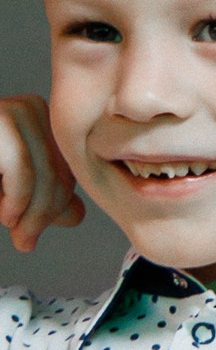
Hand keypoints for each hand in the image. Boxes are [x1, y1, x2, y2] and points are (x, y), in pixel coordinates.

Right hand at [0, 97, 82, 254]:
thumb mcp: (5, 190)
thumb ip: (39, 200)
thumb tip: (76, 215)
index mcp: (39, 121)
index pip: (69, 169)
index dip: (56, 208)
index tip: (31, 235)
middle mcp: (30, 107)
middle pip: (61, 171)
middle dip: (45, 215)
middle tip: (24, 242)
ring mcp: (11, 110)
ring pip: (46, 174)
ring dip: (32, 213)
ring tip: (10, 226)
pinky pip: (22, 170)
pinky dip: (16, 201)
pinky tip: (3, 214)